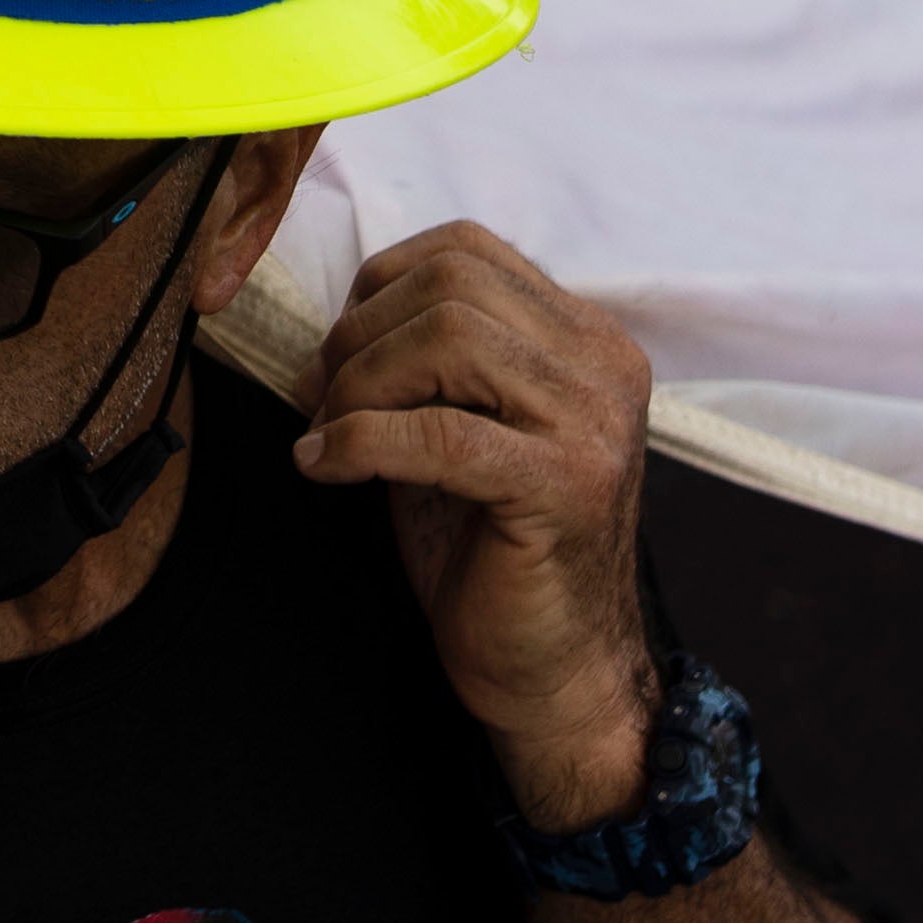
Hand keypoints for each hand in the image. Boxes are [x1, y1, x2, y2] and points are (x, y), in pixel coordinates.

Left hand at [291, 222, 654, 827]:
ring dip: (359, 385)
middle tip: (319, 400)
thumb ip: (422, 366)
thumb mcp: (457, 430)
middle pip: (451, 285)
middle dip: (359, 335)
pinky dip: (360, 441)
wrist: (553, 671)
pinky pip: (439, 431)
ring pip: (447, 339)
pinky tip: (325, 467)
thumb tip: (327, 331)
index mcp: (586, 340)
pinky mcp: (565, 485)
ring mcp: (593, 424)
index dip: (378, 286)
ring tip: (328, 436)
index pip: (467, 251)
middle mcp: (604, 366)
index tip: (335, 354)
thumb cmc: (492, 551)